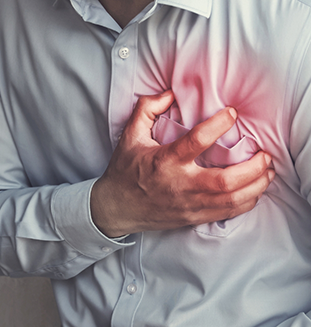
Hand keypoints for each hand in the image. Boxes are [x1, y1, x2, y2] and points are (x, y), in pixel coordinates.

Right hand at [90, 90, 274, 236]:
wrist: (117, 208)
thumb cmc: (125, 172)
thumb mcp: (129, 136)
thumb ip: (146, 110)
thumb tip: (169, 94)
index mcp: (164, 161)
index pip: (197, 141)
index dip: (219, 124)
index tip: (232, 113)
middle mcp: (179, 185)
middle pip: (225, 181)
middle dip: (253, 167)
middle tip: (264, 154)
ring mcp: (188, 205)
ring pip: (231, 200)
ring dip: (256, 186)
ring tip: (267, 171)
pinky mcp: (192, 218)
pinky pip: (226, 213)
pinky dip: (246, 202)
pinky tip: (254, 191)